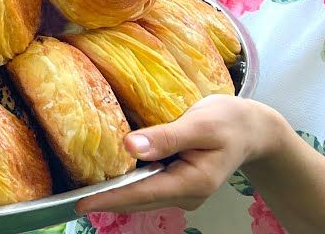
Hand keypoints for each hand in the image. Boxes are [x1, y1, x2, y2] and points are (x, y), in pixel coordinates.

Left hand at [76, 95, 280, 213]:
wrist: (252, 129)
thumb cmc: (228, 121)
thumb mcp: (200, 124)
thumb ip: (166, 137)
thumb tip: (130, 145)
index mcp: (192, 182)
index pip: (142, 193)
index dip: (110, 198)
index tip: (81, 203)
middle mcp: (186, 194)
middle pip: (138, 199)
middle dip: (106, 198)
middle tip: (71, 195)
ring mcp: (182, 192)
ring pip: (142, 195)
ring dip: (115, 192)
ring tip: (83, 184)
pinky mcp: (178, 184)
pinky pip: (148, 187)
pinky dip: (129, 183)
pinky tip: (110, 173)